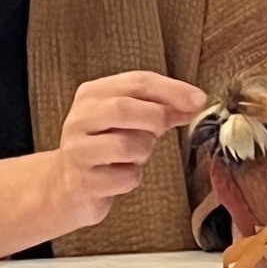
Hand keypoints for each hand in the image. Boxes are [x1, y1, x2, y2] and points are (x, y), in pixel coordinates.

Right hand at [54, 71, 206, 230]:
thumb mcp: (128, 119)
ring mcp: (78, 150)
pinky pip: (125, 177)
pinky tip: (119, 175)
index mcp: (92, 93)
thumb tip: (195, 102)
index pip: (137, 81)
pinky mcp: (82, 181)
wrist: (67, 186)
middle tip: (161, 129)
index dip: (172, 89)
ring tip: (133, 155)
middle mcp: (80, 118)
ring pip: (127, 145)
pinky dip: (132, 178)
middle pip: (125, 108)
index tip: (199, 99)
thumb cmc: (104, 146)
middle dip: (154, 118)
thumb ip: (159, 107)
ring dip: (143, 152)